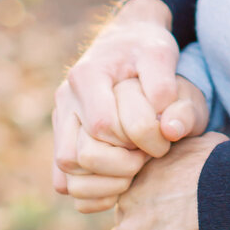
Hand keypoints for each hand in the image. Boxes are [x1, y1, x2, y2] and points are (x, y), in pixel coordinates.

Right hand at [53, 0, 180, 198]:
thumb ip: (164, 85)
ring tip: (135, 169)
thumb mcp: (161, 53)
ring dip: (103, 181)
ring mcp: (60, 121)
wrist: (125, 39)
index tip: (162, 140)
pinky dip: (90, 190)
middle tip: (147, 157)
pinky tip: (120, 181)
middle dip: (119, 164)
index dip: (136, 140)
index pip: (103, 125)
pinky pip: (62, 180)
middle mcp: (65, 99)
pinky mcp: (63, 138)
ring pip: (65, 172)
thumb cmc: (145, 48)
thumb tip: (168, 128)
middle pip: (78, 155)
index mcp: (86, 75)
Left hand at [108, 132, 227, 229]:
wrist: (229, 191)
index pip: (131, 200)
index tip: (169, 219)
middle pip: (122, 229)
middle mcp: (128, 205)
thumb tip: (195, 155)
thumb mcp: (202, 143)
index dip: (147, 212)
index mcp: (140, 176)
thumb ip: (187, 151)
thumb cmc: (224, 163)